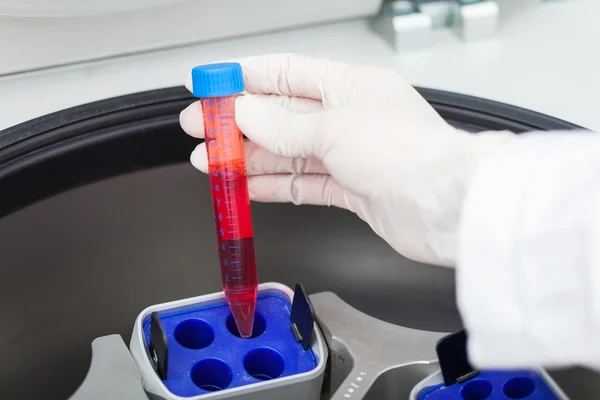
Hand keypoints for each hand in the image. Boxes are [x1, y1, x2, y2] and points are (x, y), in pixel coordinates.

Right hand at [179, 53, 513, 266]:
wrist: (445, 208)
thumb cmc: (410, 154)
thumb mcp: (334, 129)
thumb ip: (285, 126)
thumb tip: (246, 115)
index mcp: (351, 86)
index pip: (287, 73)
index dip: (245, 77)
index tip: (211, 83)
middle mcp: (350, 117)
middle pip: (281, 116)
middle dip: (237, 123)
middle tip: (200, 129)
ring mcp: (350, 155)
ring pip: (288, 153)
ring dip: (249, 158)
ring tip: (212, 162)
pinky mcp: (352, 189)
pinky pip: (303, 184)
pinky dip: (274, 185)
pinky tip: (248, 186)